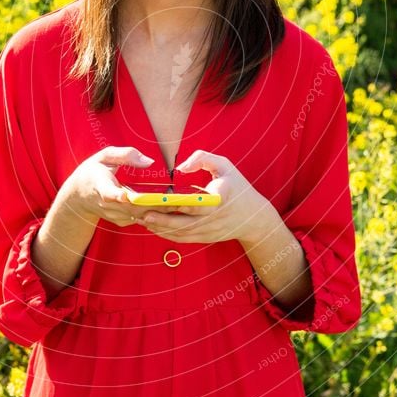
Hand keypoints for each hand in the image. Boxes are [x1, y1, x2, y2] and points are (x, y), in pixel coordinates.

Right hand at [63, 145, 180, 226]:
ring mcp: (115, 215)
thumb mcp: (104, 156)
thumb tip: (149, 161)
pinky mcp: (123, 221)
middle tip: (178, 198)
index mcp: (101, 186)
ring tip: (180, 202)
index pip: (111, 194)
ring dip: (159, 211)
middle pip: (134, 208)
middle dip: (156, 204)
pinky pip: (141, 219)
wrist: (78, 197)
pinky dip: (155, 214)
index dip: (122, 196)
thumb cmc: (92, 171)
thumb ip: (125, 155)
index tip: (131, 195)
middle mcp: (108, 205)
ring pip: (141, 216)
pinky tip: (170, 206)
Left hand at [136, 150, 269, 243]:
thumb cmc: (236, 186)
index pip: (199, 203)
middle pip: (185, 222)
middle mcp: (215, 217)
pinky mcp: (205, 238)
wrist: (255, 218)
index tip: (163, 200)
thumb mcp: (225, 165)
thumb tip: (180, 167)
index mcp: (221, 197)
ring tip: (142, 220)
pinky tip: (153, 228)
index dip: (181, 204)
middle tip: (143, 213)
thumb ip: (202, 158)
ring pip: (181, 233)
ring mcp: (210, 230)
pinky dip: (167, 235)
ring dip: (161, 228)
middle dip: (163, 219)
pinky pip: (183, 239)